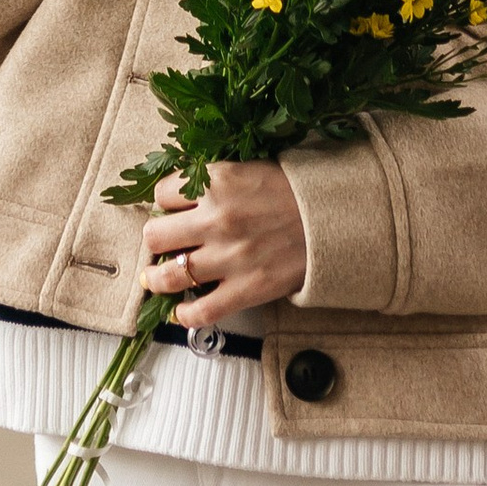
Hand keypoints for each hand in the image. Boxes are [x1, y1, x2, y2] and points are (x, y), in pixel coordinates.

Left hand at [142, 163, 306, 329]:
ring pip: (170, 275)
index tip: (170, 211)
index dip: (164, 203)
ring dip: (157, 279)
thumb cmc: (291, 191)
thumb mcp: (247, 170)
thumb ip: (213, 182)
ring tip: (155, 279)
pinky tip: (181, 312)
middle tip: (162, 244)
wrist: (331, 219)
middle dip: (155, 239)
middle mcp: (216, 219)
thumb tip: (180, 197)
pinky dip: (185, 315)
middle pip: (156, 234)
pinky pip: (202, 311)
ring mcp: (229, 257)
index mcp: (217, 182)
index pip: (163, 193)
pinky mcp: (245, 289)